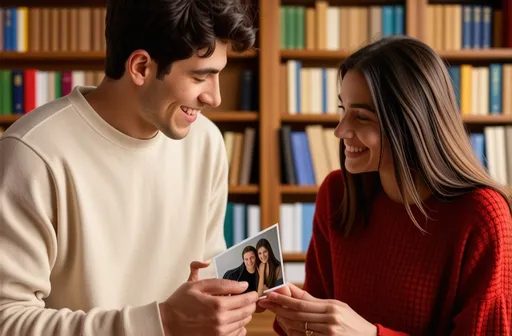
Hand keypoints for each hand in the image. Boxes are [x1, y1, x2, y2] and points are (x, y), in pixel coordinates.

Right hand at [159, 260, 258, 335]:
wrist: (167, 323)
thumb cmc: (180, 302)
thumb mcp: (198, 285)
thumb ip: (222, 284)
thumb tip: (243, 285)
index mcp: (217, 305)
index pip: (245, 300)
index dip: (252, 295)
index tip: (254, 293)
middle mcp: (221, 321)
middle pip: (247, 312)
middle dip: (250, 305)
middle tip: (248, 299)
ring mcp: (219, 333)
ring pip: (243, 323)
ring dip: (244, 315)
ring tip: (238, 308)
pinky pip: (236, 335)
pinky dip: (239, 327)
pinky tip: (233, 320)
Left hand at [258, 283, 376, 335]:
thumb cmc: (351, 321)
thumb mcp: (335, 306)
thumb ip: (311, 300)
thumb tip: (290, 288)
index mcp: (331, 308)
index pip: (300, 304)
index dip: (282, 299)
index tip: (269, 294)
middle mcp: (330, 321)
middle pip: (297, 316)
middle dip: (278, 308)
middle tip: (265, 303)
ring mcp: (329, 334)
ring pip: (298, 329)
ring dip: (283, 321)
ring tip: (274, 313)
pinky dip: (293, 333)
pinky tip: (286, 327)